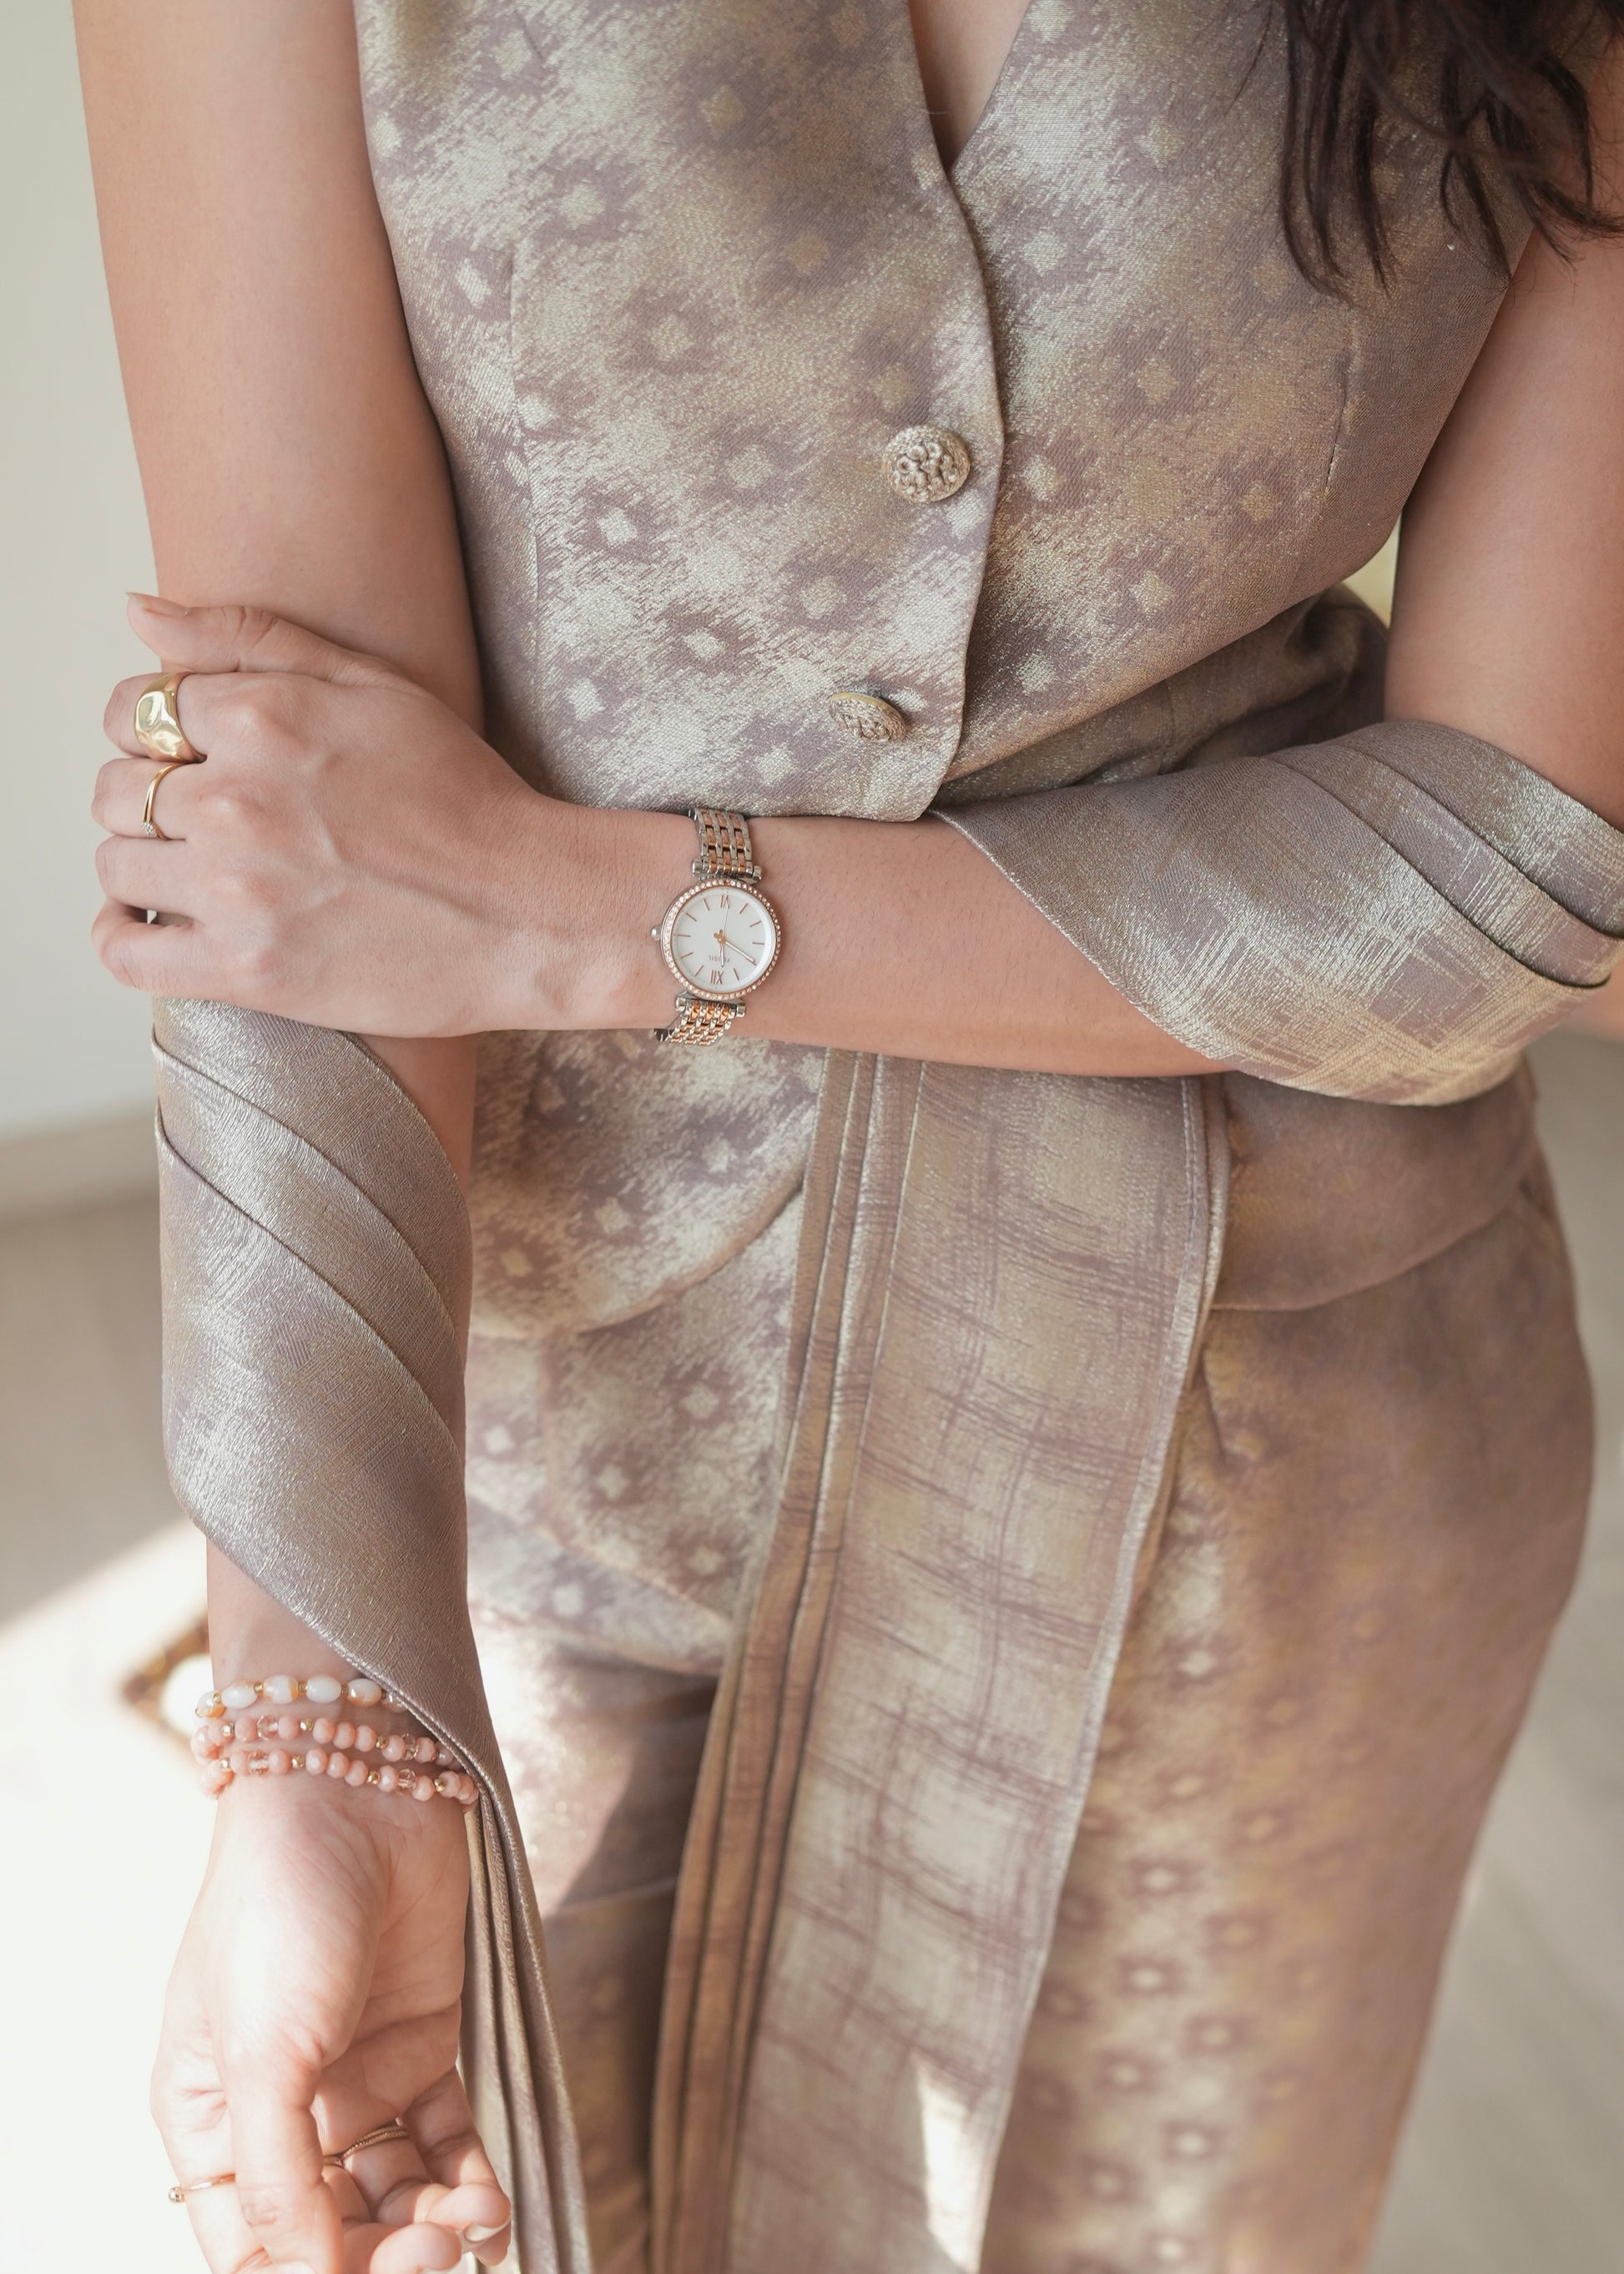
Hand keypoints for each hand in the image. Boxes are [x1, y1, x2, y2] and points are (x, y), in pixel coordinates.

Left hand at [91, 595, 674, 1035]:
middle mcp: (237, 800)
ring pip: (115, 866)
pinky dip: (120, 937)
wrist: (532, 912)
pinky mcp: (248, 970)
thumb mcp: (372, 685)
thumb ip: (247, 639)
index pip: (132, 710)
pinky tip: (155, 927)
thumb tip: (134, 610)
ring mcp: (238, 890)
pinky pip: (124, 951)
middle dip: (148, 800)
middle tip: (206, 822)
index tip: (188, 761)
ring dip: (142, 867)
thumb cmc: (465, 798)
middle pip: (114, 790)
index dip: (151, 735)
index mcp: (262, 718)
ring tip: (196, 873)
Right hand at [154, 1768, 510, 2273]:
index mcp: (211, 2123)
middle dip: (382, 2256)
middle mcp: (281, 2112)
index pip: (252, 2246)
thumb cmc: (278, 1910)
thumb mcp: (258, 2053)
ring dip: (433, 2227)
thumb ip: (279, 2176)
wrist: (356, 1796)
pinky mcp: (420, 2044)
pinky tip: (490, 2203)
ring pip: (393, 2194)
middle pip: (330, 2231)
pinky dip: (468, 2180)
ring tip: (473, 2228)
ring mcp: (353, 2079)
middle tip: (432, 2256)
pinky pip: (444, 2142)